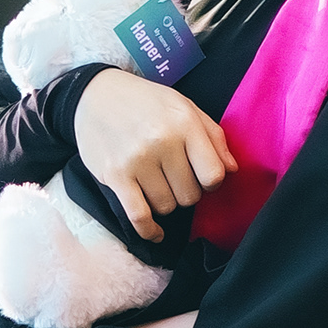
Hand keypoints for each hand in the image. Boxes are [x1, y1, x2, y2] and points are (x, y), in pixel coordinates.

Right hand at [73, 68, 236, 242]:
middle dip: (185, 192)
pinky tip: (155, 232)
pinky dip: (149, 230)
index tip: (200, 177)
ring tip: (156, 183)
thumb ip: (213, 136)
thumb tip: (232, 170)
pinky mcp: (115, 175)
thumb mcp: (185, 107)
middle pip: (190, 196)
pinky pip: (139, 216)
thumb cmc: (146, 102)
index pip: (213, 175)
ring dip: (165, 202)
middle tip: (173, 177)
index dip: (211, 182)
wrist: (95, 94)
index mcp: (184, 123)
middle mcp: (162, 141)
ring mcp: (137, 160)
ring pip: (166, 207)